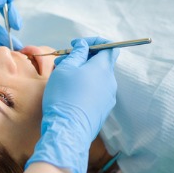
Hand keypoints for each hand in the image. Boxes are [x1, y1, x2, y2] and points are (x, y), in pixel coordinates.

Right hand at [25, 37, 119, 172]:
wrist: (68, 130)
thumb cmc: (64, 96)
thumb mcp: (66, 69)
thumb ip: (77, 53)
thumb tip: (84, 46)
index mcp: (103, 68)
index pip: (109, 47)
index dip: (93, 42)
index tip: (77, 45)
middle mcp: (110, 82)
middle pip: (101, 63)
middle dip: (83, 58)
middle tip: (63, 61)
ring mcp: (108, 98)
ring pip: (97, 78)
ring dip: (82, 74)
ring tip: (63, 78)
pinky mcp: (103, 110)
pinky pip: (96, 92)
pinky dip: (85, 87)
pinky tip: (69, 94)